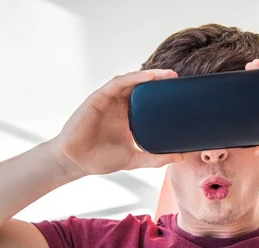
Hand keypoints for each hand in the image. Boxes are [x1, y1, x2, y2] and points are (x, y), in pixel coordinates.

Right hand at [53, 70, 182, 176]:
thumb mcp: (135, 158)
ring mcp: (109, 99)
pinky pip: (117, 83)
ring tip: (167, 75)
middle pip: (141, 87)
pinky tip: (146, 77)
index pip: (148, 100)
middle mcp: (119, 105)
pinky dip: (133, 78)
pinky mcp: (98, 97)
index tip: (181, 93)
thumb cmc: (100, 159)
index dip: (163, 94)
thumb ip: (156, 158)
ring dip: (149, 75)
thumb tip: (181, 156)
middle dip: (159, 80)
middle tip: (178, 79)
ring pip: (131, 81)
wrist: (76, 161)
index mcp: (128, 116)